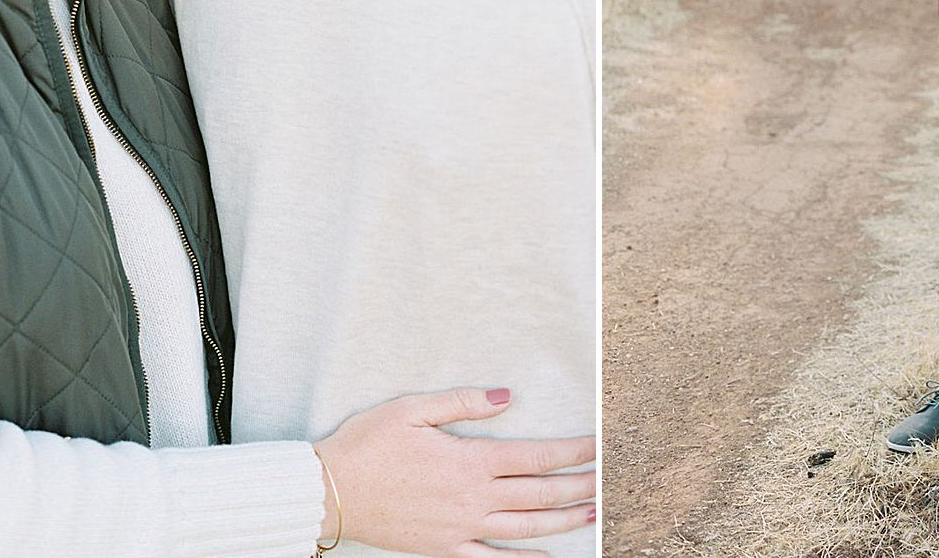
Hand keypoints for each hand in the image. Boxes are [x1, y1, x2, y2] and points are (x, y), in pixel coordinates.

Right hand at [313, 387, 594, 557]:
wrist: (331, 492)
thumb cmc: (368, 444)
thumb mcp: (412, 409)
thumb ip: (462, 402)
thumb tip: (507, 396)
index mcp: (469, 461)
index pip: (535, 456)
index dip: (571, 451)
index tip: (598, 443)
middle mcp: (472, 498)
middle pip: (538, 494)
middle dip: (578, 485)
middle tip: (607, 478)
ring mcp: (460, 528)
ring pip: (524, 528)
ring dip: (562, 521)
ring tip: (592, 513)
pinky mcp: (443, 549)